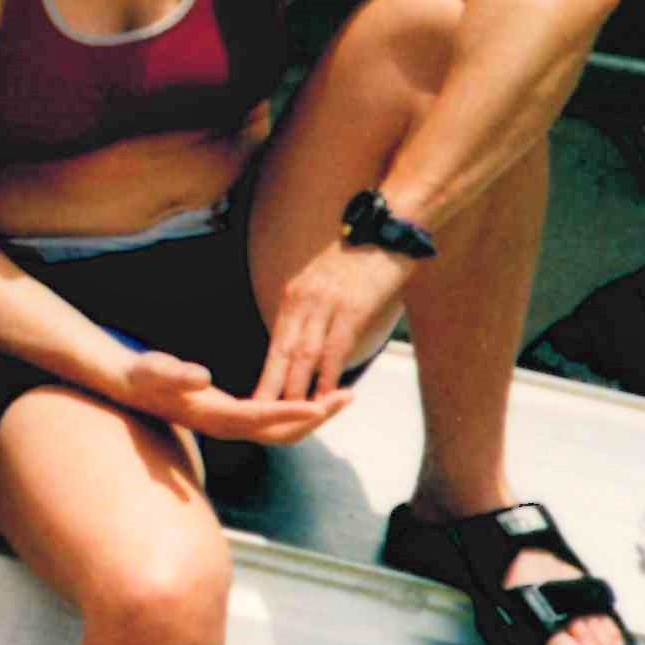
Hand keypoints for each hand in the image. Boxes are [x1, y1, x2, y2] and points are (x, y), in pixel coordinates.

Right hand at [111, 347, 352, 445]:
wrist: (132, 386)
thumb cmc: (144, 375)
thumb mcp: (156, 369)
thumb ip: (177, 375)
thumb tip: (202, 378)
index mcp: (213, 416)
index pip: (260, 418)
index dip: (291, 412)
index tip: (320, 406)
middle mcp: (228, 427)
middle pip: (282, 432)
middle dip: (317, 417)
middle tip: (348, 395)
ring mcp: (232, 425)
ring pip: (283, 431)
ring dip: (314, 416)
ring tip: (342, 396)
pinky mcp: (234, 418)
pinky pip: (275, 422)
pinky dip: (299, 412)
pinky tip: (314, 397)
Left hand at [252, 240, 414, 405]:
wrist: (389, 226)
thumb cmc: (363, 256)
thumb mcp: (327, 282)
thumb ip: (316, 310)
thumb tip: (314, 342)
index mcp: (295, 295)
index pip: (276, 342)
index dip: (266, 374)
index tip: (256, 399)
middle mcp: (304, 300)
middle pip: (282, 352)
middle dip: (271, 387)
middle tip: (259, 418)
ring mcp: (326, 304)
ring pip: (304, 354)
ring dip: (296, 388)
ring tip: (288, 416)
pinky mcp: (352, 308)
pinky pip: (335, 348)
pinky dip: (328, 375)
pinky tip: (326, 396)